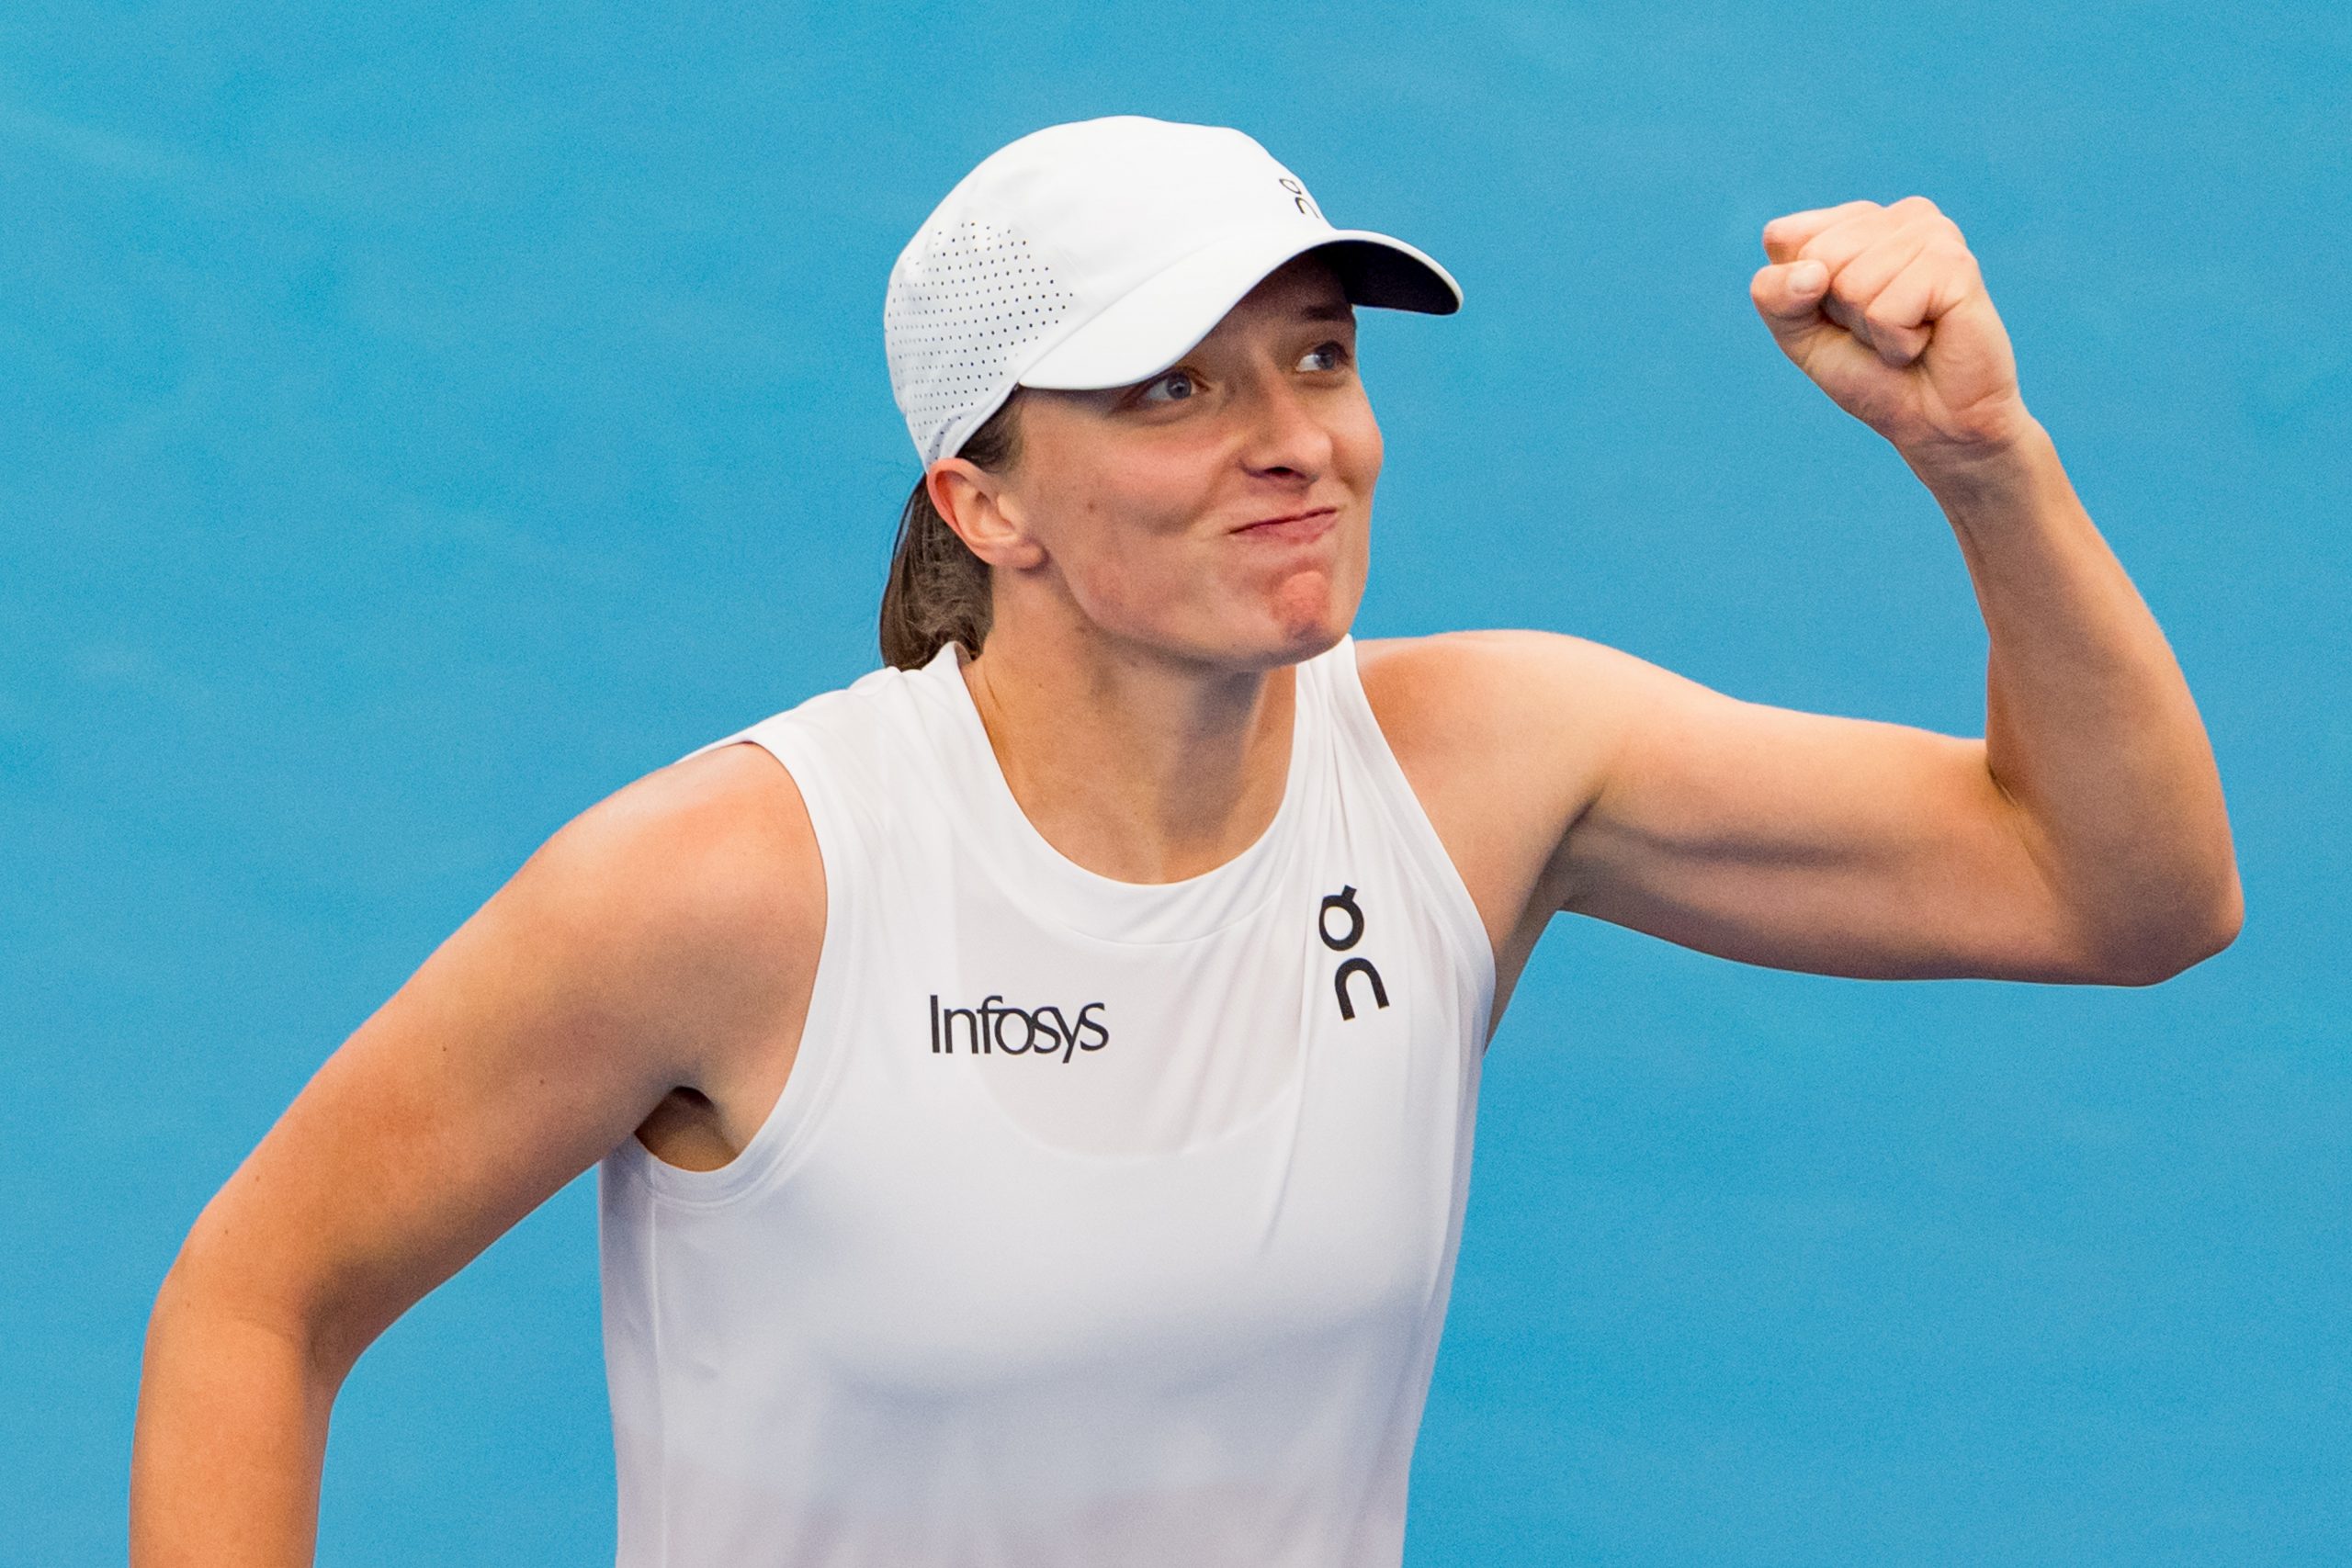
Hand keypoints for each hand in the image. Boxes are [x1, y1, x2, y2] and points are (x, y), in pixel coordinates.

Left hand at [1752, 197, 2033, 466]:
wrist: (1934, 422)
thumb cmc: (1870, 373)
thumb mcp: (1800, 334)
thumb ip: (1774, 295)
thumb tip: (1813, 272)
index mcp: (1858, 220)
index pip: (1782, 237)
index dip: (1796, 296)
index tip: (1840, 317)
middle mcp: (1900, 215)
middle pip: (1818, 257)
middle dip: (1838, 312)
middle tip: (1880, 329)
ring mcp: (1933, 232)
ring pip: (1852, 283)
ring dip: (1871, 330)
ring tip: (1907, 334)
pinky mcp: (1956, 264)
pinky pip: (1886, 310)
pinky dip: (1896, 343)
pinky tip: (1927, 340)